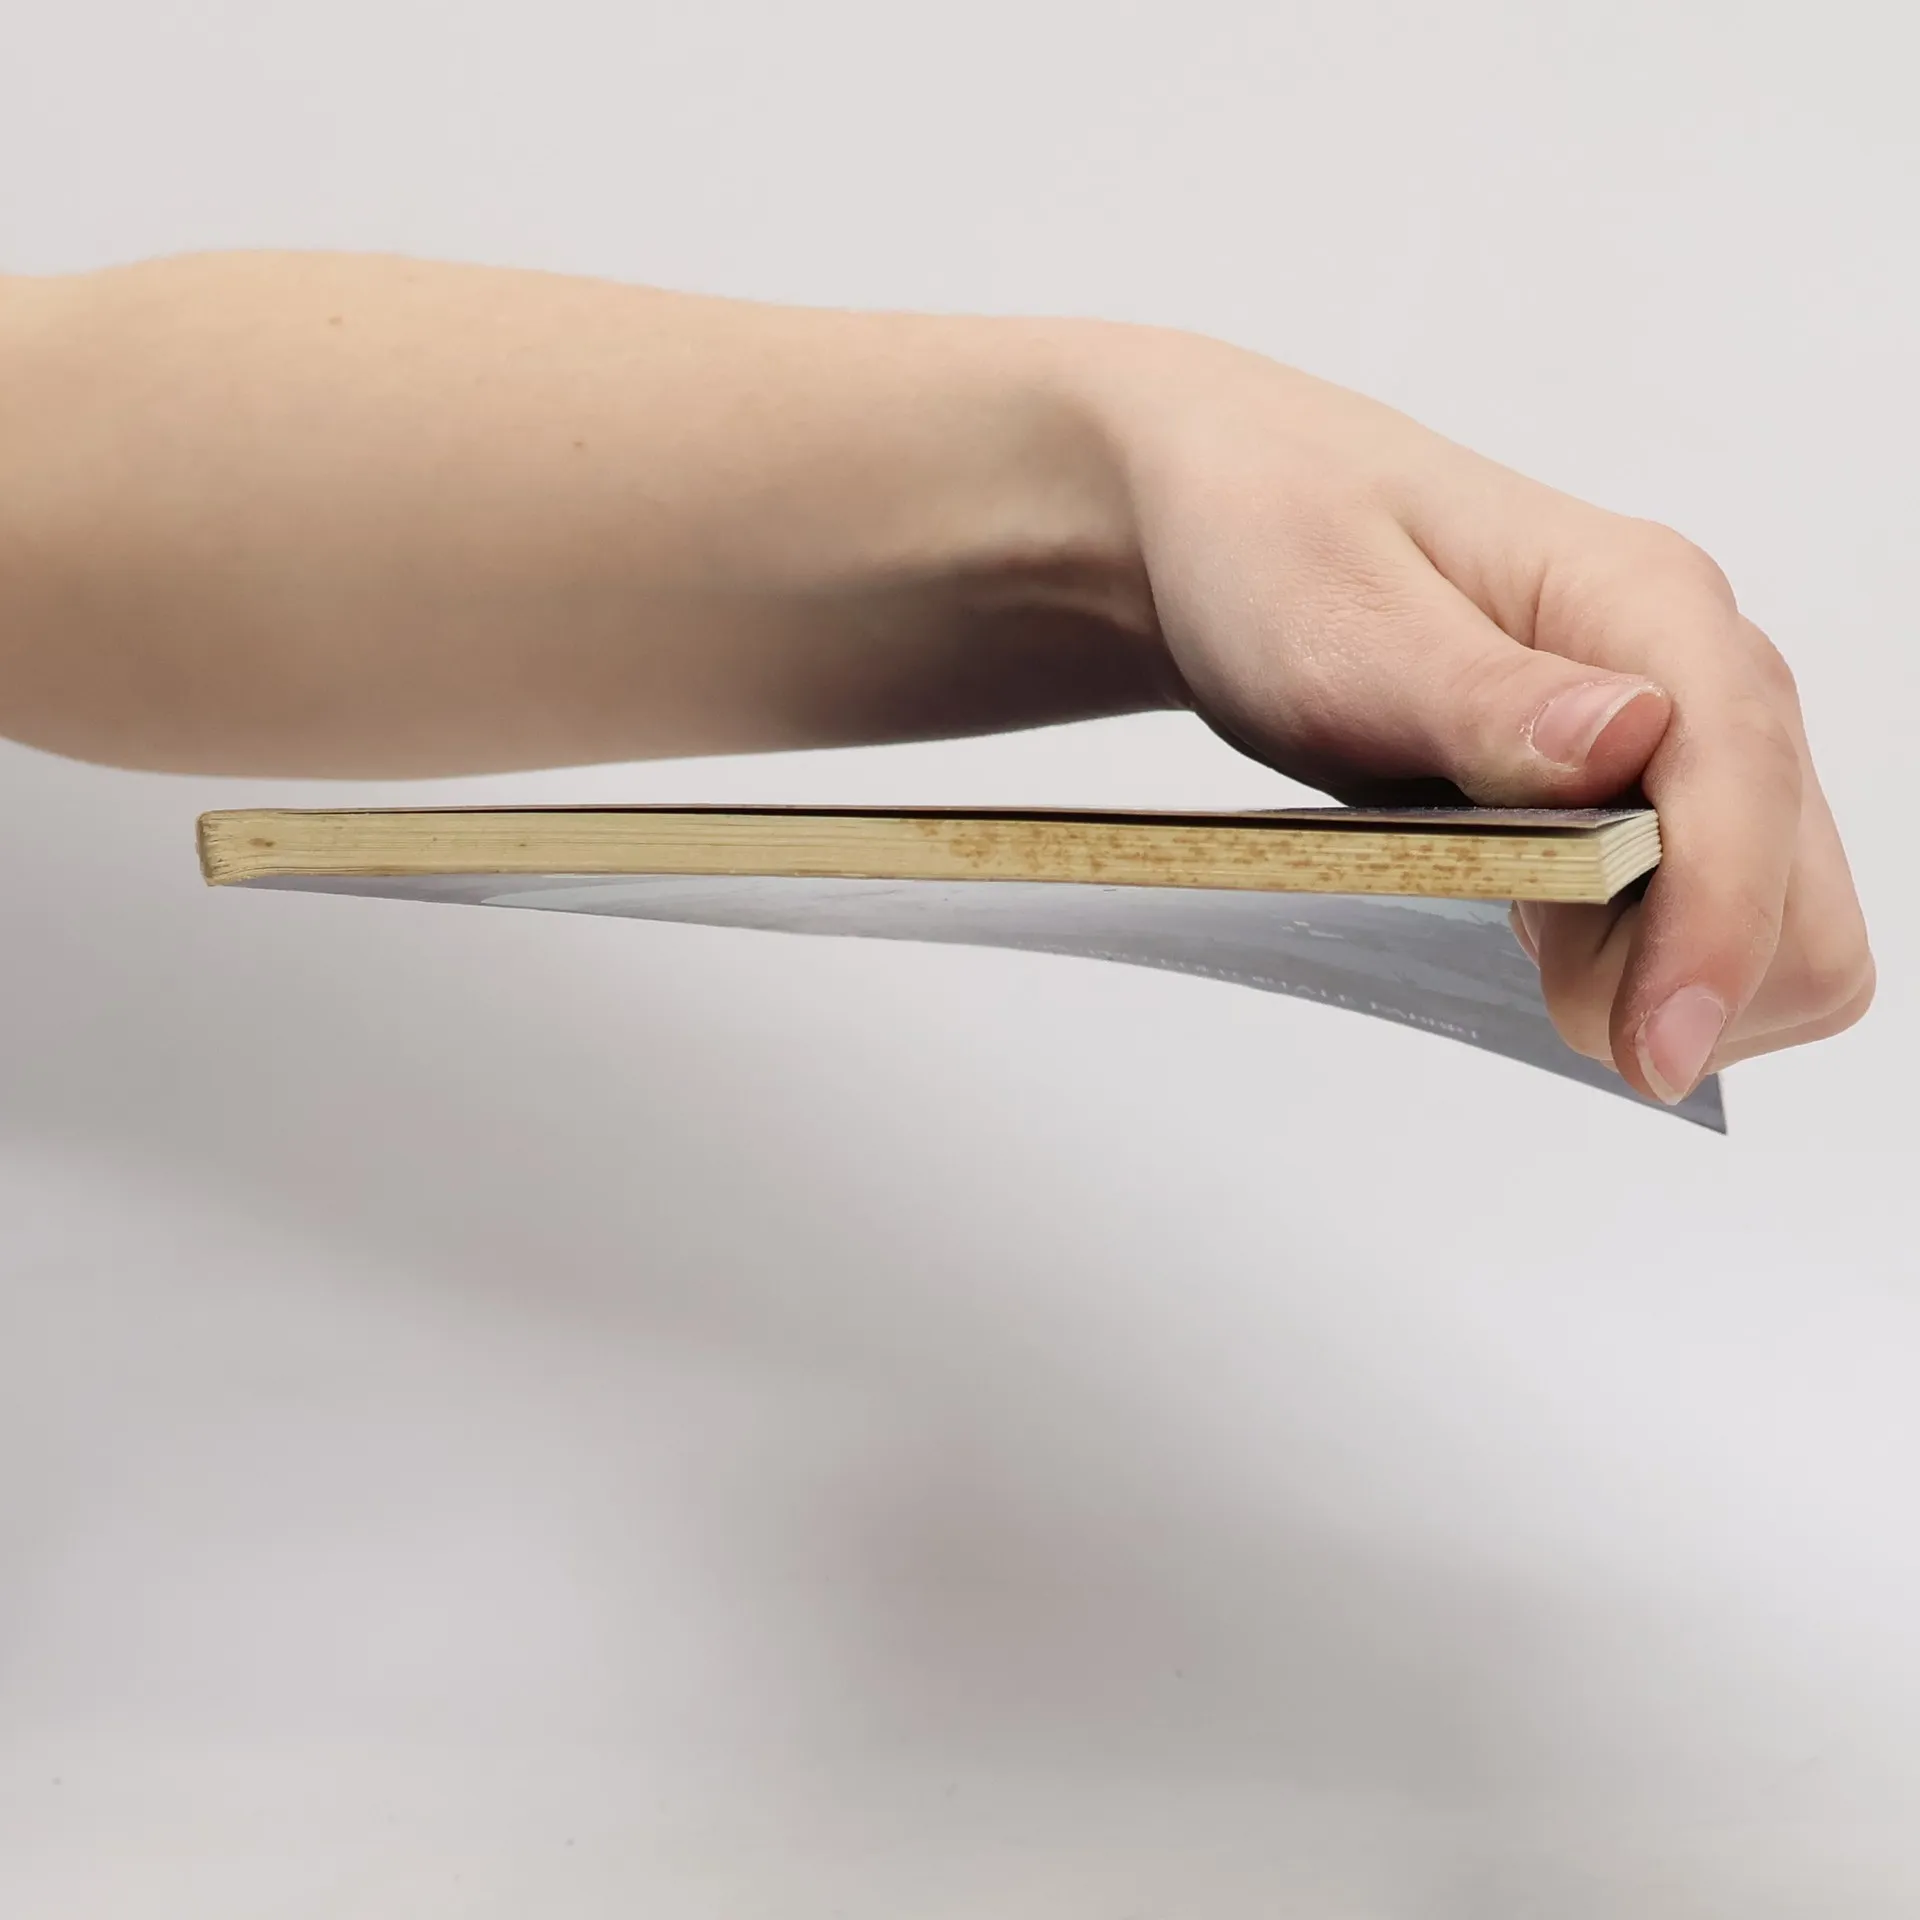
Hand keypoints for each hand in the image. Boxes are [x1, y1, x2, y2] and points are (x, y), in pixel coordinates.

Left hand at [1070, 328, 1872, 1104]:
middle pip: (1802, 884)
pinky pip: (1706, 917)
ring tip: (1527, 943)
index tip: (1650, 1047)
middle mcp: (1692, 668)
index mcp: (1641, 598)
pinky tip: (1541, 926)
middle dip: (1698, 976)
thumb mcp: (1339, 623)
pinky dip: (1643, 962)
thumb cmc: (1275, 547)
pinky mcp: (1643, 794)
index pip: (1746, 780)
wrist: (1237, 524)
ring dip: (1670, 978)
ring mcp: (1678, 738)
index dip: (1719, 929)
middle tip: (1549, 996)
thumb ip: (1481, 694)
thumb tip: (1631, 737)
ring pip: (1776, 919)